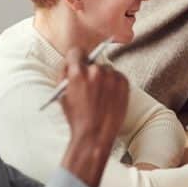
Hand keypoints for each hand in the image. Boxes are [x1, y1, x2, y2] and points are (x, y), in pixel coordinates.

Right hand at [58, 48, 129, 186]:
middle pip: (92, 62)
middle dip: (89, 71)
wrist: (95, 134)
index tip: (78, 62)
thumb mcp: (63, 95)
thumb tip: (70, 64)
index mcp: (77, 73)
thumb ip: (66, 76)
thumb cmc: (76, 117)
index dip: (75, 58)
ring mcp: (112, 76)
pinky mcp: (124, 82)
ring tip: (100, 95)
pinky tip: (109, 97)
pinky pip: (118, 77)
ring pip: (106, 70)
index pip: (76, 52)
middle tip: (90, 83)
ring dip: (103, 77)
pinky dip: (114, 83)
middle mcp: (95, 71)